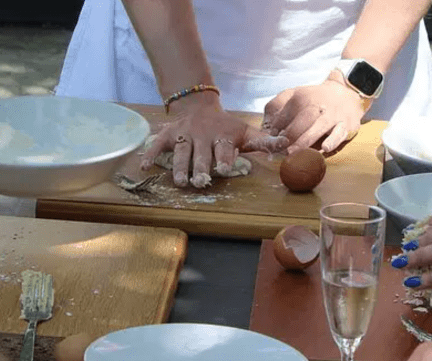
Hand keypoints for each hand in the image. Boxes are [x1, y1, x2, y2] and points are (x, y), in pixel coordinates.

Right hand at [142, 93, 288, 187]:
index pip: (223, 149)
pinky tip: (144, 166)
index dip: (224, 158)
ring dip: (179, 167)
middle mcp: (202, 136)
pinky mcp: (169, 134)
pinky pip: (158, 144)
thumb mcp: (247, 131)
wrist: (200, 106)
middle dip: (200, 167)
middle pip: (201, 154)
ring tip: (179, 182)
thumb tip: (287, 144)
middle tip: (200, 181)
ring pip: (181, 152)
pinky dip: (150, 153)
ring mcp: (184, 135)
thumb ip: (265, 141)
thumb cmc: (227, 127)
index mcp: (222, 136)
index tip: (224, 168)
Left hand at [262, 72, 363, 154]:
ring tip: (293, 152)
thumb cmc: (316, 99)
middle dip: (289, 136)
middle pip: (300, 121)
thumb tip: (265, 125)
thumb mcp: (295, 94)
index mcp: (301, 97)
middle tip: (280, 149)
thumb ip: (277, 106)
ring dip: (304, 141)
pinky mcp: (346, 125)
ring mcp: (333, 116)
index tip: (271, 140)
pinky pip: (339, 134)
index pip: (285, 114)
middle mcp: (317, 105)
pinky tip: (324, 148)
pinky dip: (332, 141)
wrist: (347, 93)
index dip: (276, 129)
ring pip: (318, 128)